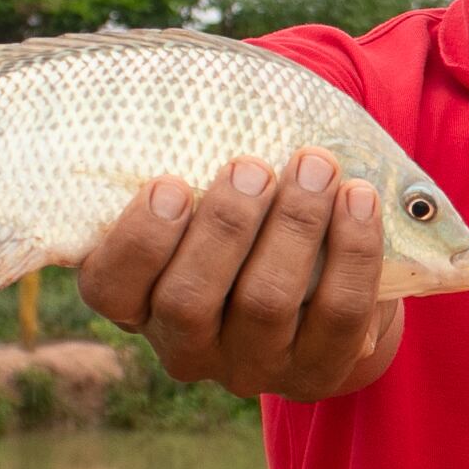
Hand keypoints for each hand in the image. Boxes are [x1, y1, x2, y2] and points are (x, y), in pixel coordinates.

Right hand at [77, 147, 401, 403]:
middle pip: (188, 301)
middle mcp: (187, 348)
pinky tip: (358, 197)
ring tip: (314, 165)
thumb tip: (204, 97)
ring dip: (293, 225)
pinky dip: (352, 250)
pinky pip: (338, 313)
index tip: (170, 182)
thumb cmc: (248, 225)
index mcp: (139, 304)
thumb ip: (192, 169)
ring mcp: (252, 366)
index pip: (109, 289)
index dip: (137, 240)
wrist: (321, 297)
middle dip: (224, 226)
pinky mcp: (318, 372)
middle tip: (252, 165)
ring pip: (265, 304)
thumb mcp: (205, 203)